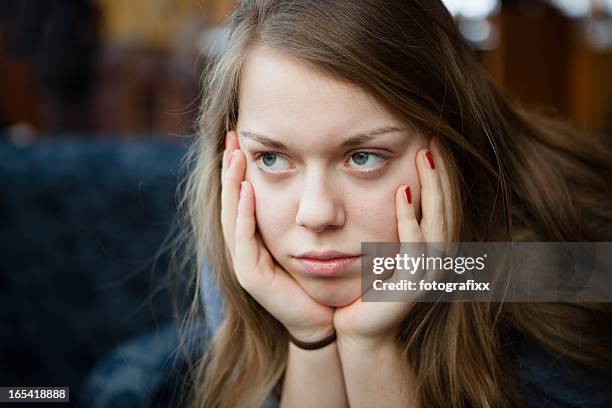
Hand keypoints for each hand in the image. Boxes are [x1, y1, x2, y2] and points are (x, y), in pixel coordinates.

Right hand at [221, 130, 334, 341]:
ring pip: (231, 215)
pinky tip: (248, 189)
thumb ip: (303, 212)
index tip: (242, 137)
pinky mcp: (251, 276)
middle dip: (230, 168)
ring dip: (232, 185)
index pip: (242, 195)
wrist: (321, 318)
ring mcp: (244, 261)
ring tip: (235, 156)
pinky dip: (244, 213)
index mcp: (256, 236)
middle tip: (232, 136)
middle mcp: (244, 246)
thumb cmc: (318, 278)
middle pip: (231, 200)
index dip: (239, 168)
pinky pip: (243, 239)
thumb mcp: (309, 238)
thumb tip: (314, 178)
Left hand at [333, 137, 452, 345]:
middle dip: (442, 174)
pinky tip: (402, 192)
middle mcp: (438, 260)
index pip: (443, 205)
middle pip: (446, 208)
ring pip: (437, 222)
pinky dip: (409, 218)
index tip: (432, 143)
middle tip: (433, 141)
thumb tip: (394, 188)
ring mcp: (428, 273)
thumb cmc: (366, 287)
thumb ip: (393, 225)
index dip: (442, 175)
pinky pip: (414, 245)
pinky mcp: (412, 285)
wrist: (359, 329)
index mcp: (432, 250)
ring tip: (425, 157)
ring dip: (432, 188)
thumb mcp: (382, 249)